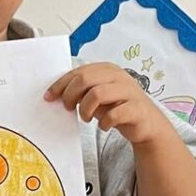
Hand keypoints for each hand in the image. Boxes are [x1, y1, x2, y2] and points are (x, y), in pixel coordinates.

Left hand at [46, 63, 166, 144]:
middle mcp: (118, 77)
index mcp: (107, 69)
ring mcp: (129, 91)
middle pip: (85, 79)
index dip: (61, 84)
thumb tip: (56, 94)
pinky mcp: (136, 109)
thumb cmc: (118, 108)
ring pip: (97, 94)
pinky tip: (104, 126)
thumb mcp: (96, 97)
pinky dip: (104, 122)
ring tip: (85, 118)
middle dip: (70, 95)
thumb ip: (81, 91)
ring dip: (85, 109)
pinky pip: (114, 114)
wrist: (146, 124)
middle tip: (67, 108)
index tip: (49, 97)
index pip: (78, 72)